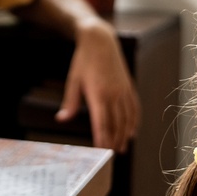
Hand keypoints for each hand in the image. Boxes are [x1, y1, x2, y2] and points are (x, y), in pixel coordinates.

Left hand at [56, 20, 139, 152]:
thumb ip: (70, 102)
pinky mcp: (128, 86)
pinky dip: (134, 121)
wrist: (100, 40)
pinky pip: (134, 107)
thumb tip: (62, 119)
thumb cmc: (83, 60)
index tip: (101, 152)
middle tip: (112, 155)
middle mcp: (114, 94)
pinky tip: (132, 131)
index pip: (102, 123)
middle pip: (116, 124)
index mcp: (98, 94)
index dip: (103, 139)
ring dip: (125, 134)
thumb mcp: (73, 80)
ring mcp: (123, 90)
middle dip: (114, 141)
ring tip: (122, 147)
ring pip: (127, 118)